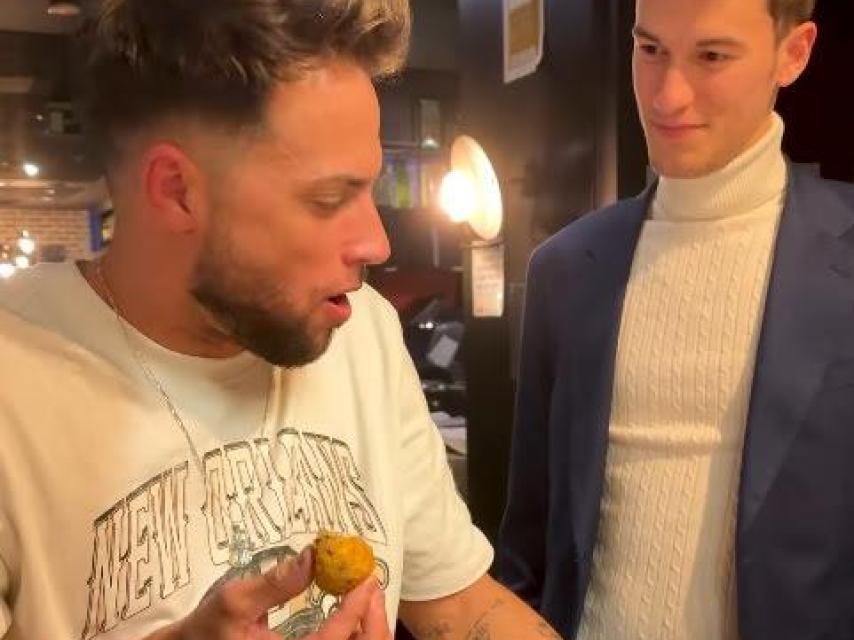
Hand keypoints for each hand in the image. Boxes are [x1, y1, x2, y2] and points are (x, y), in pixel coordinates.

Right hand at [150, 547, 390, 639]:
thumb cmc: (206, 629)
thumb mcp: (235, 601)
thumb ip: (275, 582)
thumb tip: (313, 556)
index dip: (355, 610)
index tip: (366, 579)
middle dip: (369, 620)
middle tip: (371, 584)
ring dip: (362, 626)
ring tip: (363, 592)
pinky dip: (348, 632)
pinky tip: (349, 611)